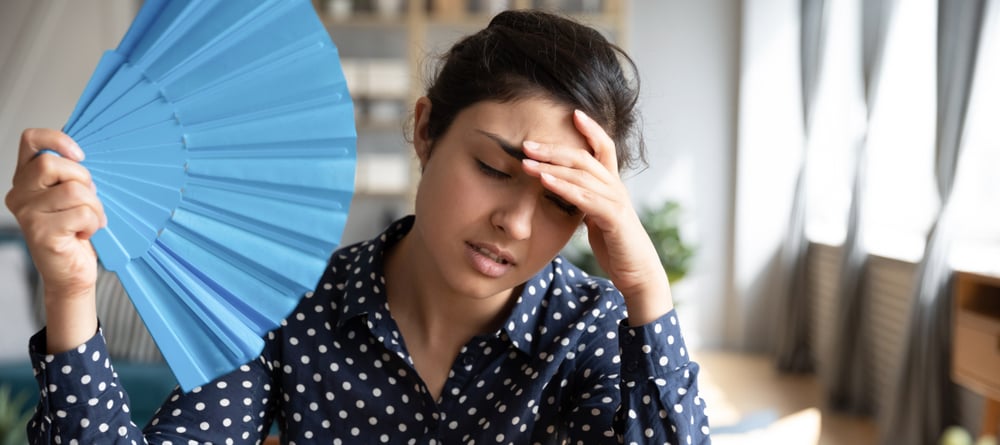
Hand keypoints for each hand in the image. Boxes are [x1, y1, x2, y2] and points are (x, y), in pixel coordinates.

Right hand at [5, 128, 103, 350]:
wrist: (71, 273)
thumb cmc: (76, 232)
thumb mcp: (74, 196)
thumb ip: (72, 174)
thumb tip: (86, 150)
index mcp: (26, 179)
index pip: (31, 140)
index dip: (57, 138)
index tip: (79, 155)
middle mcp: (19, 194)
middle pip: (52, 163)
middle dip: (83, 179)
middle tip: (89, 199)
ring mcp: (27, 213)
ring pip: (73, 190)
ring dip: (94, 206)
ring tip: (90, 220)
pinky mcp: (40, 232)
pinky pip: (81, 213)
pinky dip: (93, 222)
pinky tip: (85, 233)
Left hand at [520, 110, 671, 324]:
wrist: (636, 273)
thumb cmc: (614, 245)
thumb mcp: (595, 217)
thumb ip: (583, 199)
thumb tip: (562, 189)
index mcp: (612, 185)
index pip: (604, 147)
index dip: (591, 128)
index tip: (572, 113)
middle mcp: (616, 188)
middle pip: (584, 157)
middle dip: (553, 149)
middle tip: (526, 144)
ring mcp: (616, 202)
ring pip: (581, 175)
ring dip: (551, 167)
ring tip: (526, 162)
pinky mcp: (613, 219)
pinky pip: (585, 198)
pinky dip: (563, 187)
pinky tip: (545, 182)